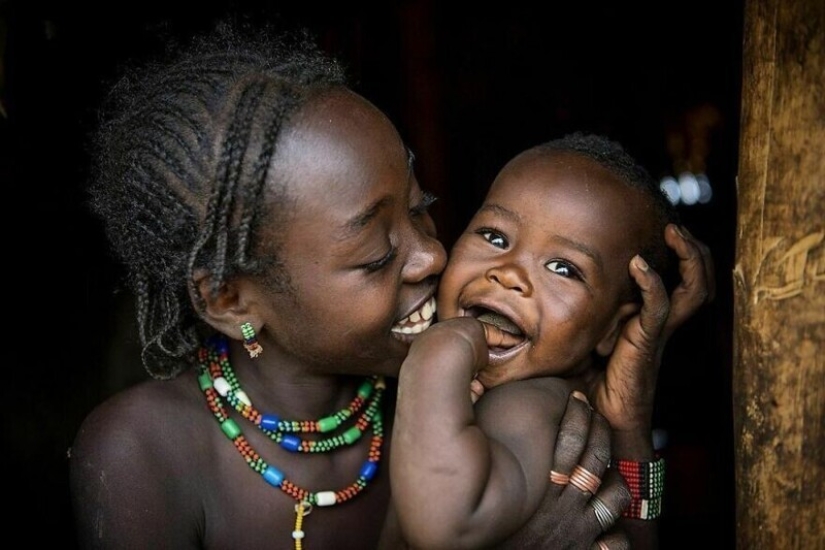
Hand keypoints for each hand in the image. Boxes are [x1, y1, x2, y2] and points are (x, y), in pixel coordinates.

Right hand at [501, 392, 630, 548]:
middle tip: (598, 418)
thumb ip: (492, 462)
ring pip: (617, 496)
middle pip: (597, 459)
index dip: (577, 415)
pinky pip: (618, 541)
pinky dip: (615, 535)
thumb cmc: (487, 532)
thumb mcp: (486, 492)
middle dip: (601, 432)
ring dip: (613, 485)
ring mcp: (580, 531)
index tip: (576, 399)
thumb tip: (476, 408)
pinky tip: (605, 527)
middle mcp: (564, 507)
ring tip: (603, 477)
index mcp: (538, 488)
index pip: (569, 439)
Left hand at [587, 223, 714, 436]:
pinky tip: (638, 265)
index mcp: (651, 320)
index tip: (666, 230)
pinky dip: (652, 283)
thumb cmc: (591, 381)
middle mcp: (662, 323)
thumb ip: (584, 315)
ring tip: (674, 233)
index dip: (684, 256)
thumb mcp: (587, 337)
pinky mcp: (647, 342)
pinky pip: (659, 307)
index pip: (682, 282)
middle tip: (676, 227)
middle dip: (695, 251)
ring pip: (694, 291)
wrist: (603, 420)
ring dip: (688, 258)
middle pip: (701, 282)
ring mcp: (658, 332)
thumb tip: (549, 288)